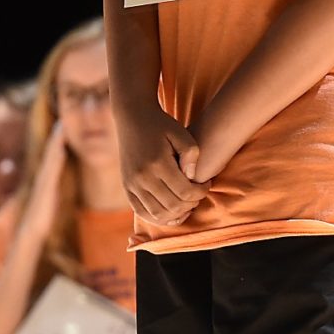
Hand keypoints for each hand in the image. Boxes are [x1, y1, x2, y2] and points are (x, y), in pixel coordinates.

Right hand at [19, 121, 66, 240]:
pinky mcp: (46, 188)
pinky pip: (52, 170)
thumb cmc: (40, 218)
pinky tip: (60, 149)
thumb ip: (51, 192)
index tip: (62, 129)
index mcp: (45, 180)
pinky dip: (56, 158)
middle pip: (51, 154)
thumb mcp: (49, 202)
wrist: (31, 231)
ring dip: (56, 143)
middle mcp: (43, 178)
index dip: (57, 144)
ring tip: (61, 129)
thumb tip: (54, 187)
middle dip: (56, 138)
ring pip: (51, 158)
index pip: (52, 159)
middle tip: (62, 121)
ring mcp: (44, 182)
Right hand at [116, 107, 209, 225]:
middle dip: (191, 204)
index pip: (185, 192)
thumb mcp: (181, 132)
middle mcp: (142, 177)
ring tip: (186, 202)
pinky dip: (159, 217)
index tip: (206, 184)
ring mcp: (132, 184)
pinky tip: (171, 210)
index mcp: (157, 163)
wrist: (132, 116)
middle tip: (198, 193)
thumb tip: (191, 178)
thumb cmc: (161, 124)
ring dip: (177, 214)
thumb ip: (191, 154)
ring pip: (158, 214)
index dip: (201, 192)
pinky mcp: (127, 187)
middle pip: (173, 206)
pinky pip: (143, 212)